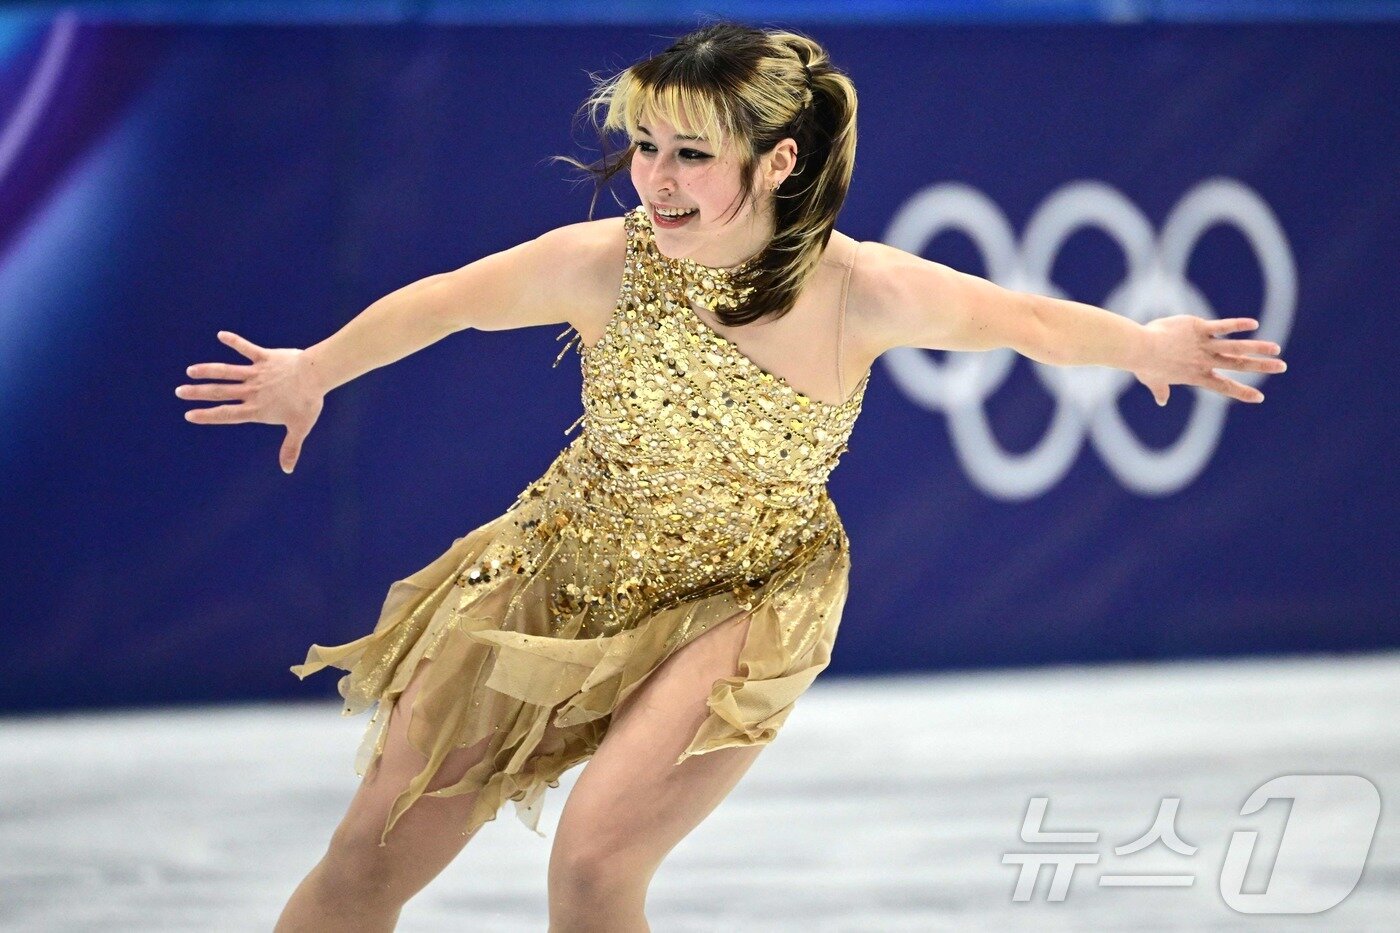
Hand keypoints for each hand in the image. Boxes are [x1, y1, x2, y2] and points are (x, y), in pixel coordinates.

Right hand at [176, 331, 324, 473]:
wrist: (316, 375)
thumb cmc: (308, 402)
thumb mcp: (300, 427)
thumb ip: (290, 448)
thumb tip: (287, 470)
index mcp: (257, 409)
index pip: (227, 414)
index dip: (208, 415)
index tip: (190, 415)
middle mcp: (252, 391)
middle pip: (220, 393)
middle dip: (198, 393)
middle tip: (179, 392)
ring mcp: (257, 373)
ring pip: (226, 372)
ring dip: (207, 370)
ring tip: (190, 371)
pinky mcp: (264, 357)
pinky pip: (246, 349)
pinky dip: (235, 341)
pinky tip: (221, 334)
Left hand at [1133, 316, 1286, 406]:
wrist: (1140, 348)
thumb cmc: (1143, 365)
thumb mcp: (1153, 381)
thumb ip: (1161, 390)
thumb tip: (1161, 400)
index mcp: (1196, 376)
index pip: (1224, 386)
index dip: (1241, 392)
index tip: (1259, 398)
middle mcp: (1204, 361)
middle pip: (1238, 365)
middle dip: (1261, 367)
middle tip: (1281, 367)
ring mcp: (1203, 344)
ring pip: (1236, 347)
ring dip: (1257, 347)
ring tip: (1276, 349)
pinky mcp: (1198, 327)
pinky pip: (1222, 326)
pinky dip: (1237, 325)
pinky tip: (1253, 324)